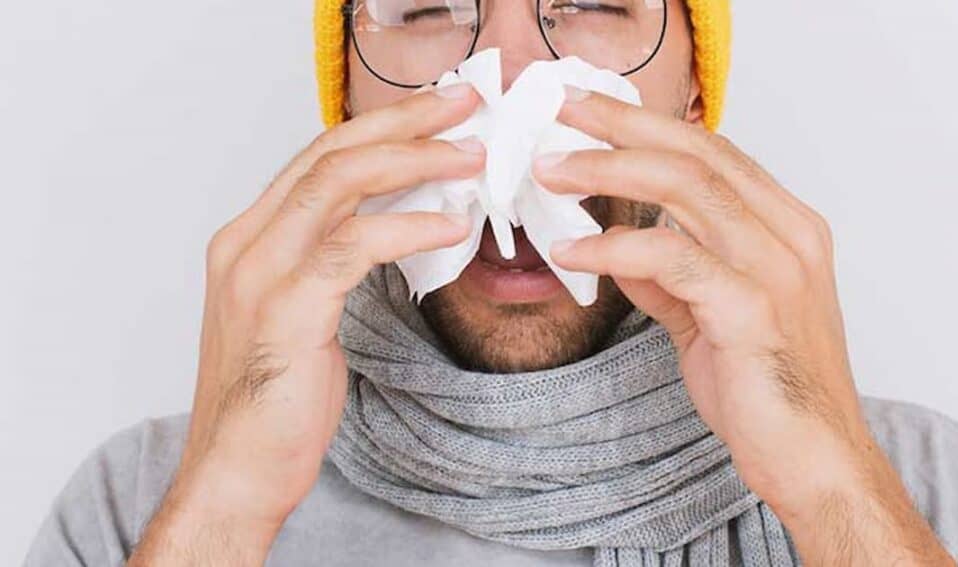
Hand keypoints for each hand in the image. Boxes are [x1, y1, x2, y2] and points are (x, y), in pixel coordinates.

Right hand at [128, 83, 485, 565]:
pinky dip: (409, 228)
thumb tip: (403, 222)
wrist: (236, 471)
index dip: (381, 127)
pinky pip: (354, 247)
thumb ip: (334, 260)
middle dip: (403, 122)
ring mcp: (259, 271)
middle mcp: (246, 242)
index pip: (318, 156)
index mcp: (249, 237)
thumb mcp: (302, 311)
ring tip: (470, 157)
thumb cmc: (276, 398)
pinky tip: (453, 225)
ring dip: (413, 162)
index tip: (436, 113)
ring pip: (338, 184)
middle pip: (330, 153)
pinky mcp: (285, 308)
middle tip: (462, 105)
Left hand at [534, 88, 954, 565]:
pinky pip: (672, 257)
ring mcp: (777, 268)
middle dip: (622, 124)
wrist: (817, 463)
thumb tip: (618, 246)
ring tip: (551, 173)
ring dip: (609, 172)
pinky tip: (572, 252)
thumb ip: (671, 278)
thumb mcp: (710, 318)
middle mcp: (789, 235)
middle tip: (563, 111)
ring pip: (686, 188)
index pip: (712, 151)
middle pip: (697, 152)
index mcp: (787, 228)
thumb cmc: (771, 393)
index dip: (647, 124)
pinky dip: (615, 246)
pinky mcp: (752, 309)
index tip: (590, 111)